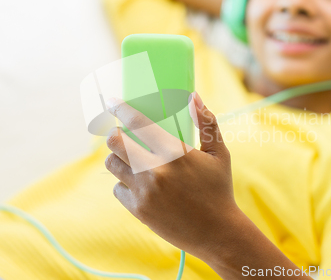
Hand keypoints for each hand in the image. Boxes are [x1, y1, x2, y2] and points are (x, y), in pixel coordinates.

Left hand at [104, 92, 239, 259]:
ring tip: (133, 160)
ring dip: (118, 158)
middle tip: (123, 135)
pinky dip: (124, 184)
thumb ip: (207, 122)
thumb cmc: (219, 189)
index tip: (111, 102)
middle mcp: (155, 170)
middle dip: (115, 134)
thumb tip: (193, 96)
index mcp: (174, 152)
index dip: (120, 108)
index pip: (137, 122)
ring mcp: (144, 191)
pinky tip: (140, 184)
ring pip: (112, 164)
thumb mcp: (219, 153)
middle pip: (114, 142)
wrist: (217, 233)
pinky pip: (117, 189)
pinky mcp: (137, 209)